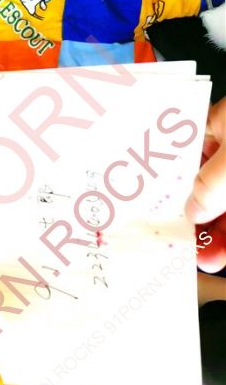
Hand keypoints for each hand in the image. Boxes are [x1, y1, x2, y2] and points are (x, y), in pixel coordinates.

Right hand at [186, 98, 225, 271]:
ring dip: (221, 234)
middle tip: (191, 248)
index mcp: (224, 124)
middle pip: (212, 187)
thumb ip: (208, 184)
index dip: (173, 188)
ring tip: (210, 260)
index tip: (164, 216)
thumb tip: (192, 208)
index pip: (188, 158)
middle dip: (201, 220)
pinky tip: (225, 252)